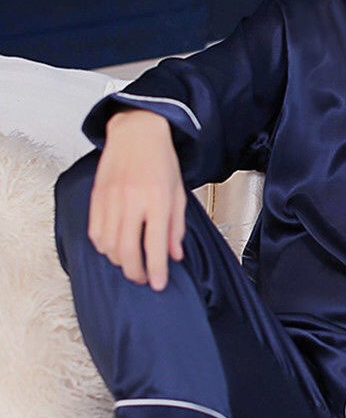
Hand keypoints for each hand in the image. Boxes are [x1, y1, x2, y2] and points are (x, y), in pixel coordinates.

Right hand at [88, 109, 185, 290]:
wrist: (137, 133)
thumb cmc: (162, 162)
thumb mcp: (179, 193)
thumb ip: (176, 226)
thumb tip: (174, 255)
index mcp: (158, 200)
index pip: (156, 245)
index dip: (157, 270)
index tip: (158, 284)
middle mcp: (132, 201)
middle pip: (128, 250)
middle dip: (136, 272)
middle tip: (144, 279)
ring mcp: (111, 199)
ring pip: (109, 245)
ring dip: (120, 261)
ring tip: (131, 264)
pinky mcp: (96, 197)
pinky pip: (95, 232)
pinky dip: (103, 247)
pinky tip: (114, 248)